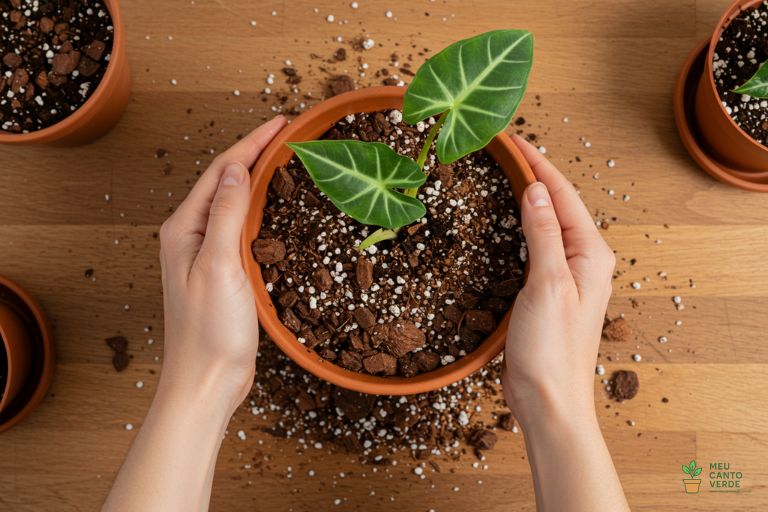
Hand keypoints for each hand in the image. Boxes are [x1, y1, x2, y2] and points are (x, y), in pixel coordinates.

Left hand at [158, 116, 285, 412]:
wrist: (208, 380)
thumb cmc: (209, 330)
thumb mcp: (218, 266)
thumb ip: (224, 214)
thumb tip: (235, 168)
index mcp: (184, 229)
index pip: (220, 172)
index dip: (251, 144)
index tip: (281, 124)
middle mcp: (190, 236)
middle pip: (224, 182)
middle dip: (254, 153)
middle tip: (287, 135)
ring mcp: (205, 253)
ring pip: (232, 203)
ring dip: (256, 177)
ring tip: (283, 159)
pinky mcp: (222, 271)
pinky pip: (239, 226)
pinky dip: (257, 207)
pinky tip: (272, 206)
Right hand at [503, 135, 614, 428]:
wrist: (548, 399)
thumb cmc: (553, 349)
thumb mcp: (548, 284)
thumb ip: (543, 234)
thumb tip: (535, 189)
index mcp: (591, 253)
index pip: (562, 194)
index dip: (537, 163)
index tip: (512, 139)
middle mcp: (584, 259)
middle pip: (557, 203)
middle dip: (533, 173)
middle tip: (504, 148)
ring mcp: (566, 275)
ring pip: (547, 222)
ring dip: (527, 196)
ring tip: (505, 172)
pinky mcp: (548, 290)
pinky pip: (537, 245)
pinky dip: (521, 224)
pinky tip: (507, 218)